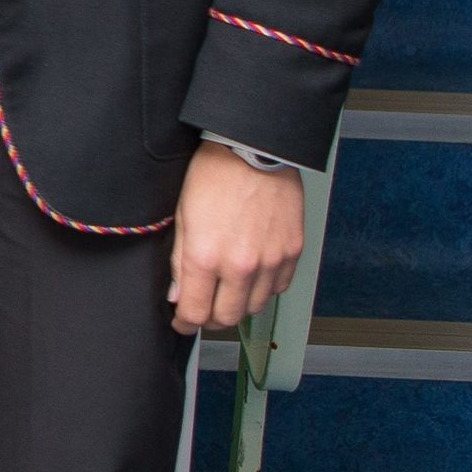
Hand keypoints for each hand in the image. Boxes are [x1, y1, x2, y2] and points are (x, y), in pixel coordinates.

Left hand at [168, 138, 306, 334]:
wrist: (254, 149)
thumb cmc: (215, 174)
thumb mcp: (182, 217)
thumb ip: (180, 262)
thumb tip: (178, 294)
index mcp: (207, 257)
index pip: (196, 313)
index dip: (185, 323)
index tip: (182, 322)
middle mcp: (241, 265)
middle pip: (227, 318)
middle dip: (210, 319)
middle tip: (203, 309)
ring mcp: (271, 261)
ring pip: (255, 307)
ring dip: (239, 306)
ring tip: (227, 292)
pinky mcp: (292, 252)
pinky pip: (279, 287)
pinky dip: (264, 289)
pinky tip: (252, 276)